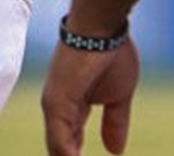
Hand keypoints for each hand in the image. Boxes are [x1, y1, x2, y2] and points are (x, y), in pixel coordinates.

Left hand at [41, 35, 140, 155]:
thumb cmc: (111, 54)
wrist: (103, 30)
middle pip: (60, 148)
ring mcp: (55, 108)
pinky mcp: (55, 104)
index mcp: (72, 107)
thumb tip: (115, 152)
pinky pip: (59, 141)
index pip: (71, 141)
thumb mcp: (118, 97)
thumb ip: (115, 124)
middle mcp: (59, 109)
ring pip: (57, 149)